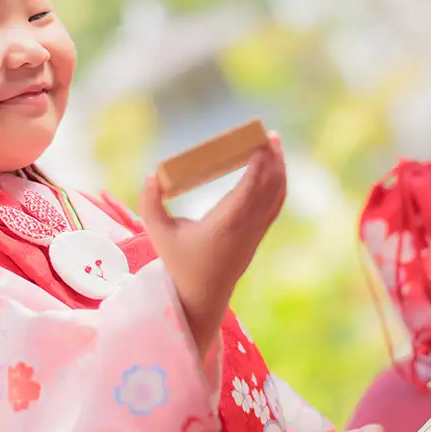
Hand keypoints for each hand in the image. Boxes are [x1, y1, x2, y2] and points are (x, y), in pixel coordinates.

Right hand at [138, 133, 286, 353]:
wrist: (200, 297)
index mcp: (225, 226)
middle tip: (269, 134)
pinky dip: (277, 184)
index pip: (249, 191)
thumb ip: (151, 203)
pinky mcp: (257, 236)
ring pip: (276, 197)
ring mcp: (255, 233)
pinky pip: (274, 206)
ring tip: (274, 144)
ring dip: (279, 169)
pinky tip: (273, 168)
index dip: (259, 166)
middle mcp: (246, 228)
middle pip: (269, 189)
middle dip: (273, 160)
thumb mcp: (158, 233)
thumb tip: (153, 175)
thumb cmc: (178, 262)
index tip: (260, 143)